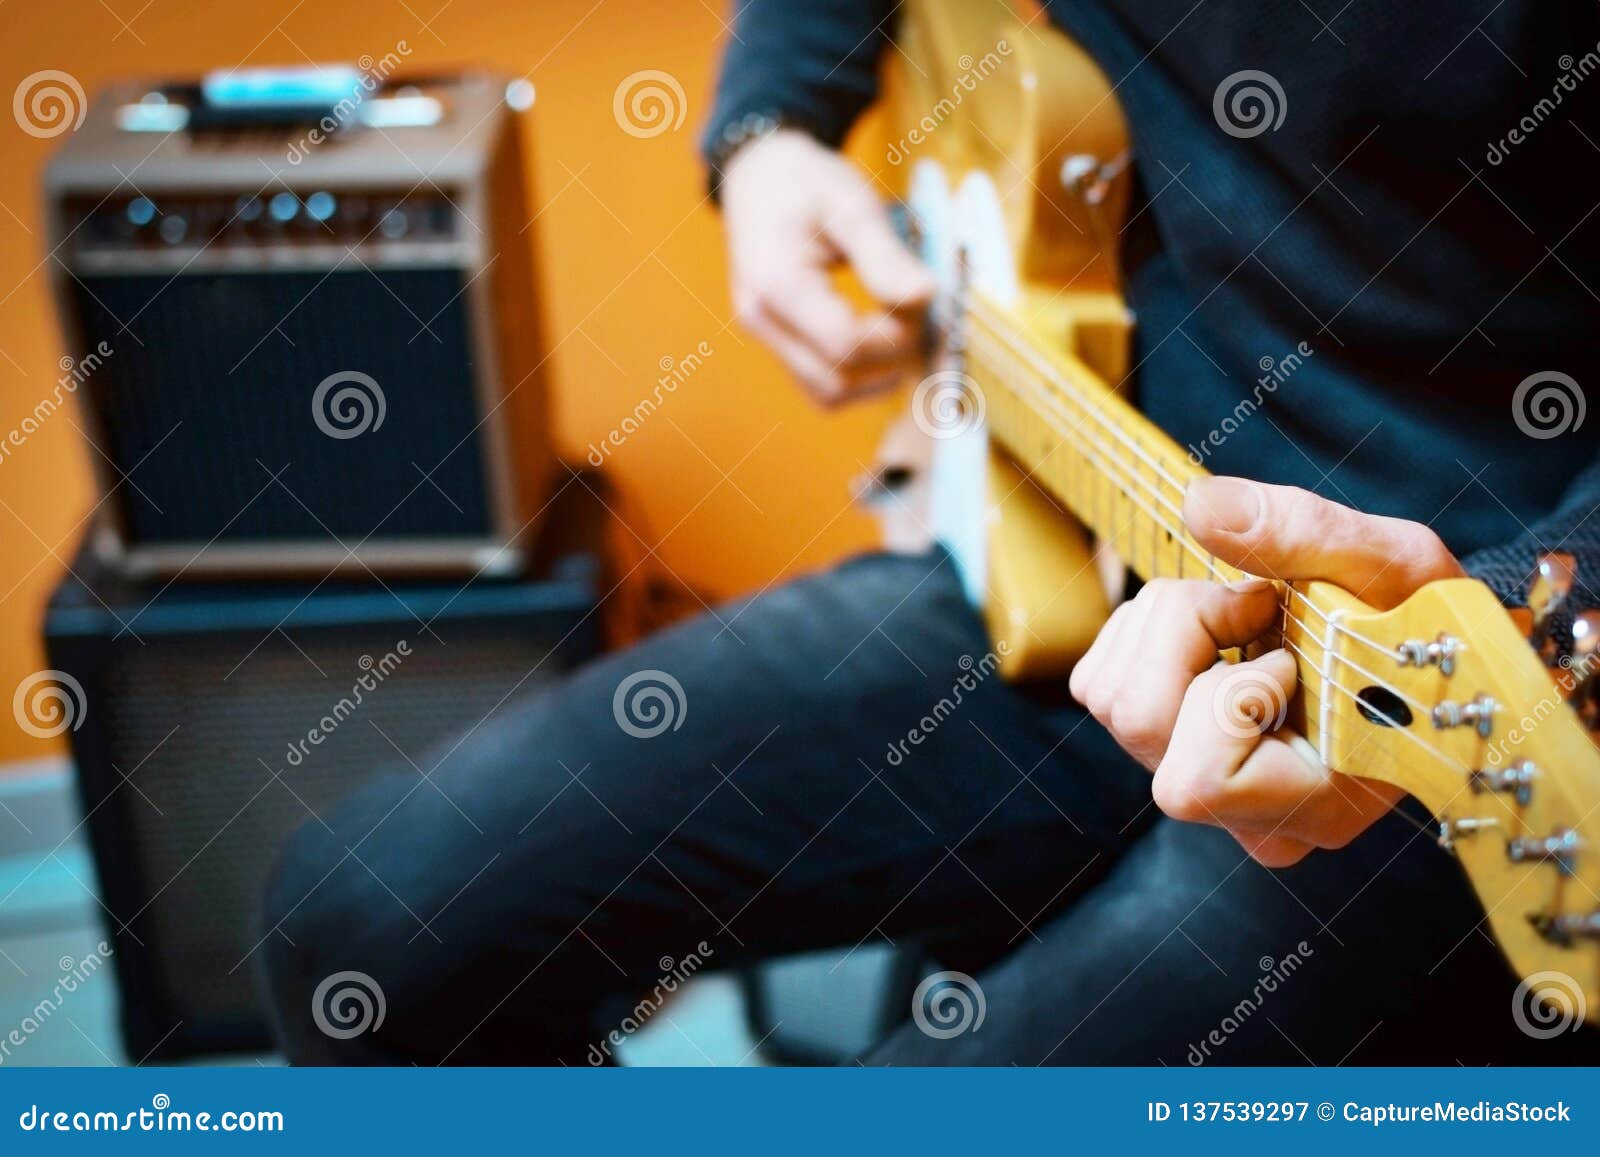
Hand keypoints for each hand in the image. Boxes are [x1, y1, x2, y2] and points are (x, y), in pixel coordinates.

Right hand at [720, 130, 935, 406]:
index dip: (896, 335)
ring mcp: (766, 336)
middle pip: (836, 380)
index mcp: (776, 283)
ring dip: (875, 377)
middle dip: (890, 360)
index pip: (845, 343)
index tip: (922, 300)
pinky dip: (858, 375)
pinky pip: (820, 383)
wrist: (758, 175)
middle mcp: (762, 321)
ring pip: (828, 394)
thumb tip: (926, 298)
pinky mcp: (777, 342)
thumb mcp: (850, 202)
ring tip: (904, 333)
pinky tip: (882, 343)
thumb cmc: (804, 181)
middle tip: (920, 319)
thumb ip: (885, 255)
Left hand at [1069, 476, 1463, 866]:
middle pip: (1138, 721)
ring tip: (1248, 621)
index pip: (1197, 781)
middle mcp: (1244, 816)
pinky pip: (1099, 680)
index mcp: (1313, 807)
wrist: (1426, 647)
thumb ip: (1307, 538)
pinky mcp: (1160, 745)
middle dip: (1189, 630)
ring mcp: (1199, 786)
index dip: (1232, 694)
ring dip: (1168, 623)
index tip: (1293, 653)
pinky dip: (1145, 631)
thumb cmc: (1424, 619)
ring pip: (1109, 696)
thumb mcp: (1395, 566)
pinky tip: (1214, 633)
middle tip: (1262, 610)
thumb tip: (1202, 508)